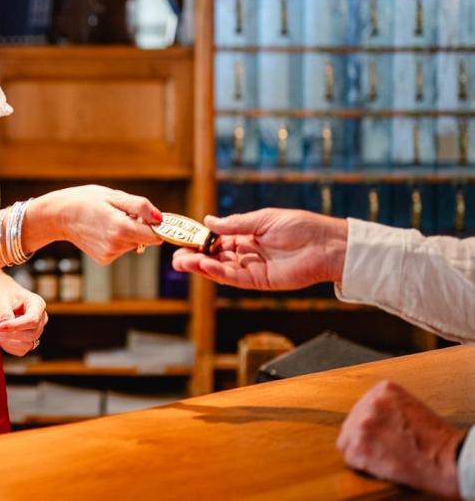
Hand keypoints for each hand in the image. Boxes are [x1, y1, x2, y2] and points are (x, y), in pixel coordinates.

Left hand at [0, 272, 47, 356]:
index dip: (16, 326)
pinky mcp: (29, 339)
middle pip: (31, 334)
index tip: (0, 327)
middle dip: (10, 335)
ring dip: (8, 342)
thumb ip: (4, 312)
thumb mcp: (1, 298)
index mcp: (37, 304)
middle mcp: (41, 318)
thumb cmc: (3, 293)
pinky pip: (21, 350)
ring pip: (27, 345)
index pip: (32, 320)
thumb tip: (5, 327)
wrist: (2, 296)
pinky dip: (8, 346)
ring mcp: (37, 330)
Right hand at [53, 185, 162, 265]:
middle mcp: (117, 245)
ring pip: (133, 244)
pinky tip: (102, 231)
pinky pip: (121, 249)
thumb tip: (160, 219)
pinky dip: (117, 240)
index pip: (156, 236)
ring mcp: (110, 254)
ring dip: (128, 233)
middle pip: (145, 240)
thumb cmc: (86, 200)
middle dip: (140, 227)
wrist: (58, 215)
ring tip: (108, 220)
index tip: (147, 216)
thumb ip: (140, 207)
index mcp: (122, 228)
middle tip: (121, 213)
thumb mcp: (114, 196)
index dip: (155, 225)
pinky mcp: (104, 260)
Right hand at [170, 208, 346, 290]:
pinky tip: (205, 267)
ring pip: (221, 270)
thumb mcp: (263, 219)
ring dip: (201, 267)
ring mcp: (253, 268)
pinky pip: (235, 279)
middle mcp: (247, 253)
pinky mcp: (260, 282)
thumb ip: (235, 225)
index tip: (182, 240)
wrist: (326, 245)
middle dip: (194, 257)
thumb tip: (208, 222)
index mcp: (247, 236)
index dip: (199, 241)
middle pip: (215, 257)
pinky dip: (218, 273)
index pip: (217, 240)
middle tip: (176, 257)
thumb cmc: (300, 227)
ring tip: (183, 263)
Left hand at [337, 380, 463, 497]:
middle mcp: (371, 403)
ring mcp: (363, 424)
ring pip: (347, 441)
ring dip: (362, 451)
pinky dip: (363, 465)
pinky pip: (351, 458)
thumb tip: (368, 414)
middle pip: (351, 423)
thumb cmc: (436, 438)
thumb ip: (386, 406)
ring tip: (383, 457)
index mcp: (383, 390)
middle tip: (382, 448)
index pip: (361, 407)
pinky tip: (381, 465)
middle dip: (363, 437)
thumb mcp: (410, 406)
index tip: (381, 434)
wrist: (448, 459)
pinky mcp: (360, 447)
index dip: (370, 424)